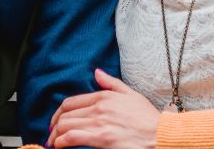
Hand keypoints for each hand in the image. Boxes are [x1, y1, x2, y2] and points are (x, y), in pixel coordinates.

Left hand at [46, 69, 160, 148]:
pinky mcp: (101, 138)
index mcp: (104, 96)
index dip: (59, 113)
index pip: (71, 102)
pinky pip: (73, 137)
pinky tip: (60, 146)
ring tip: (53, 143)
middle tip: (52, 135)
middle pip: (65, 115)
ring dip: (55, 135)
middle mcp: (99, 107)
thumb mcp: (132, 95)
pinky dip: (61, 142)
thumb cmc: (149, 119)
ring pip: (66, 125)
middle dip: (54, 126)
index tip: (56, 121)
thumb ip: (112, 83)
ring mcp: (99, 123)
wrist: (161, 135)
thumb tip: (96, 73)